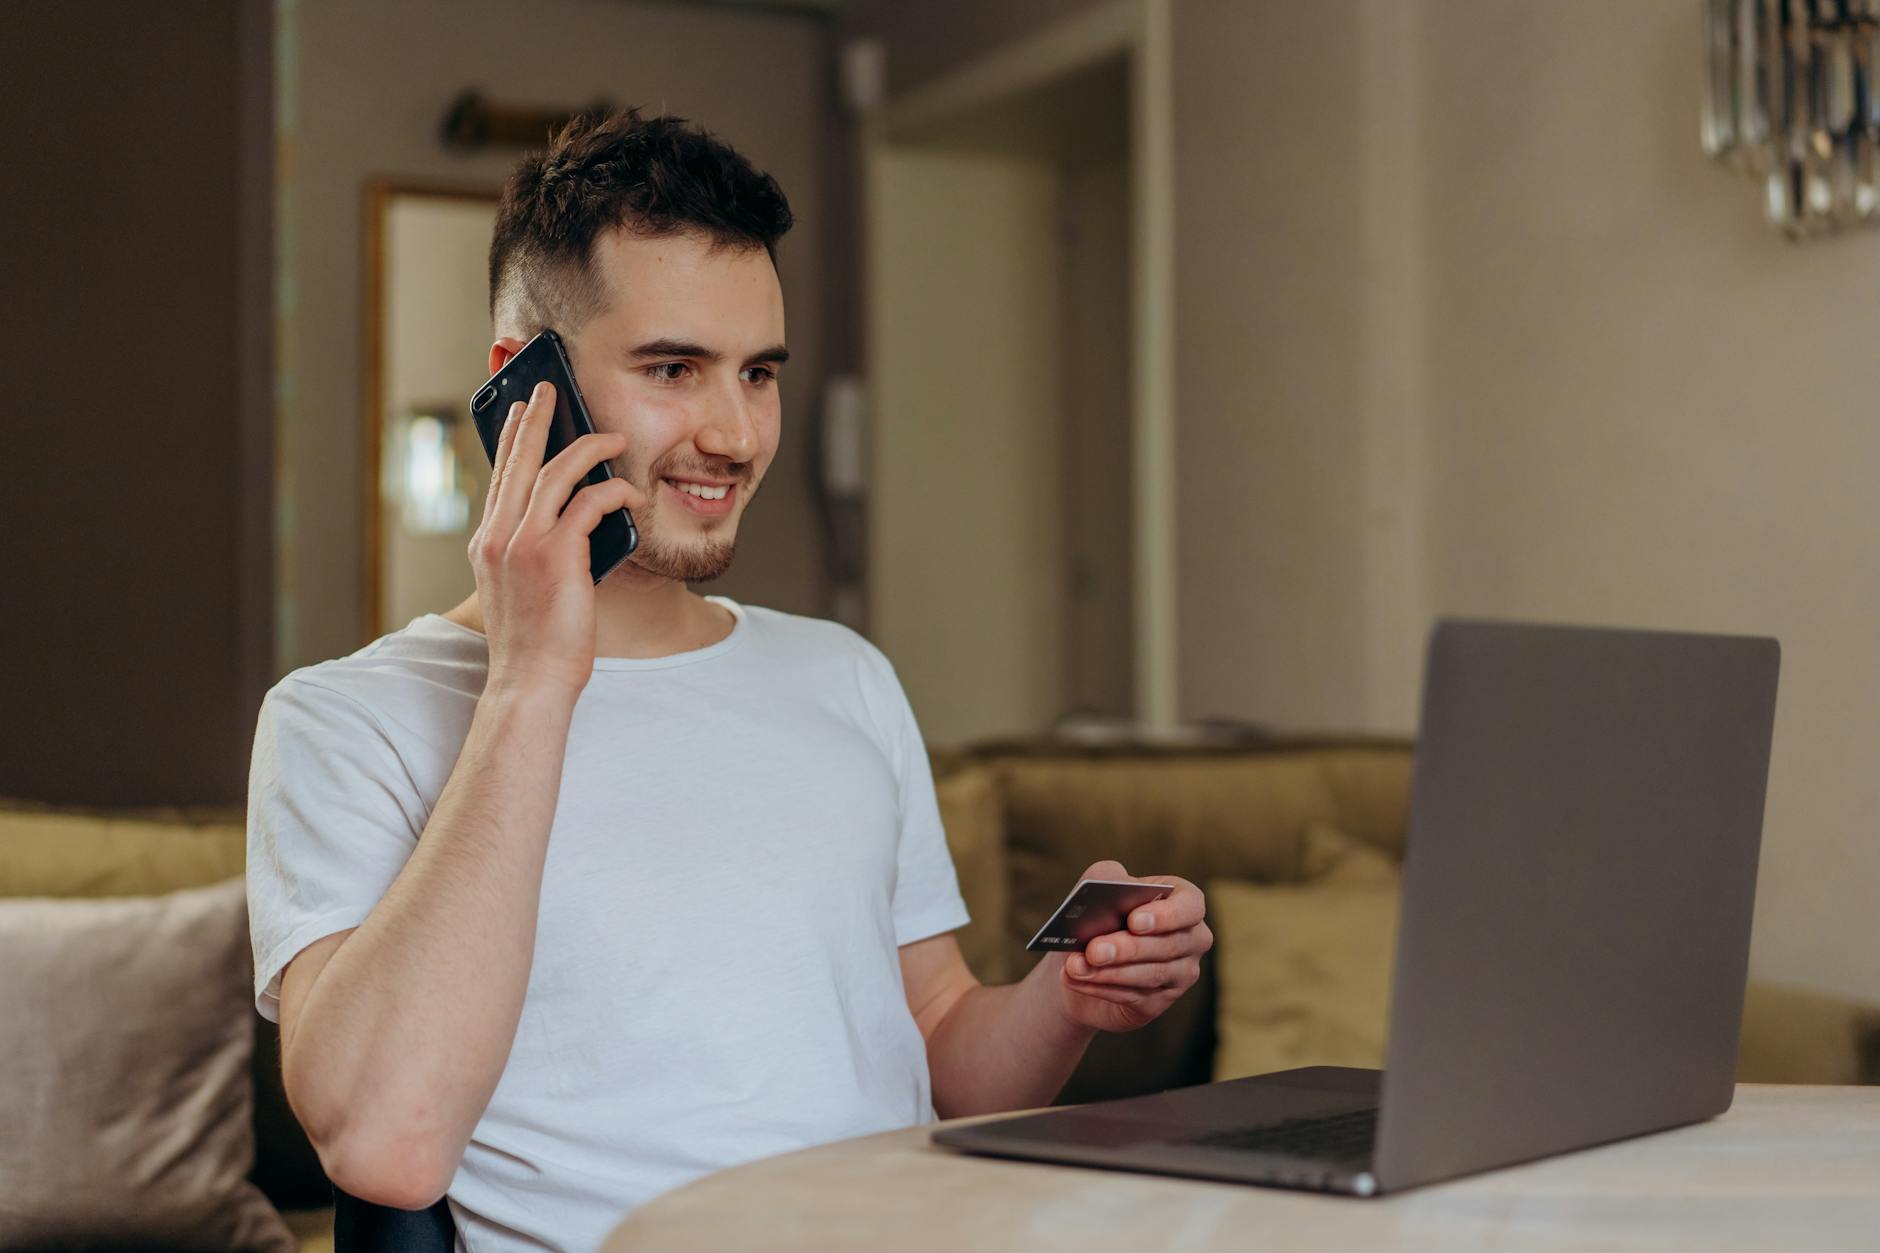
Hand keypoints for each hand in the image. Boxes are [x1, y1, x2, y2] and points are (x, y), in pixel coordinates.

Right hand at [468, 381, 647, 697]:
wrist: (530, 682)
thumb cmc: (536, 643)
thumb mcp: (524, 589)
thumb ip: (536, 552)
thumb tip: (573, 523)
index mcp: (487, 545)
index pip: (499, 477)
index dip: (511, 440)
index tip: (521, 412)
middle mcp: (497, 537)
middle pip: (517, 460)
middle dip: (536, 419)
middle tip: (550, 390)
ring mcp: (522, 544)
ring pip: (553, 473)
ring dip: (586, 447)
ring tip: (611, 435)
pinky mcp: (554, 556)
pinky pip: (587, 504)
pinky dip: (613, 491)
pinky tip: (631, 493)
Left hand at [1052, 860, 1210, 1033]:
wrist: (1082, 958)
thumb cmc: (1100, 913)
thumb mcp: (1100, 883)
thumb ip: (1107, 878)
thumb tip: (1108, 891)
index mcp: (1184, 902)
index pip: (1191, 906)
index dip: (1166, 915)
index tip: (1134, 921)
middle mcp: (1191, 939)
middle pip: (1169, 945)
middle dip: (1128, 948)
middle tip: (1094, 949)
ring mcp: (1180, 974)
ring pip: (1151, 974)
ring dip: (1109, 972)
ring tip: (1076, 966)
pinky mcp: (1158, 1002)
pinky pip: (1133, 996)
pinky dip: (1100, 987)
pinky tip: (1076, 980)